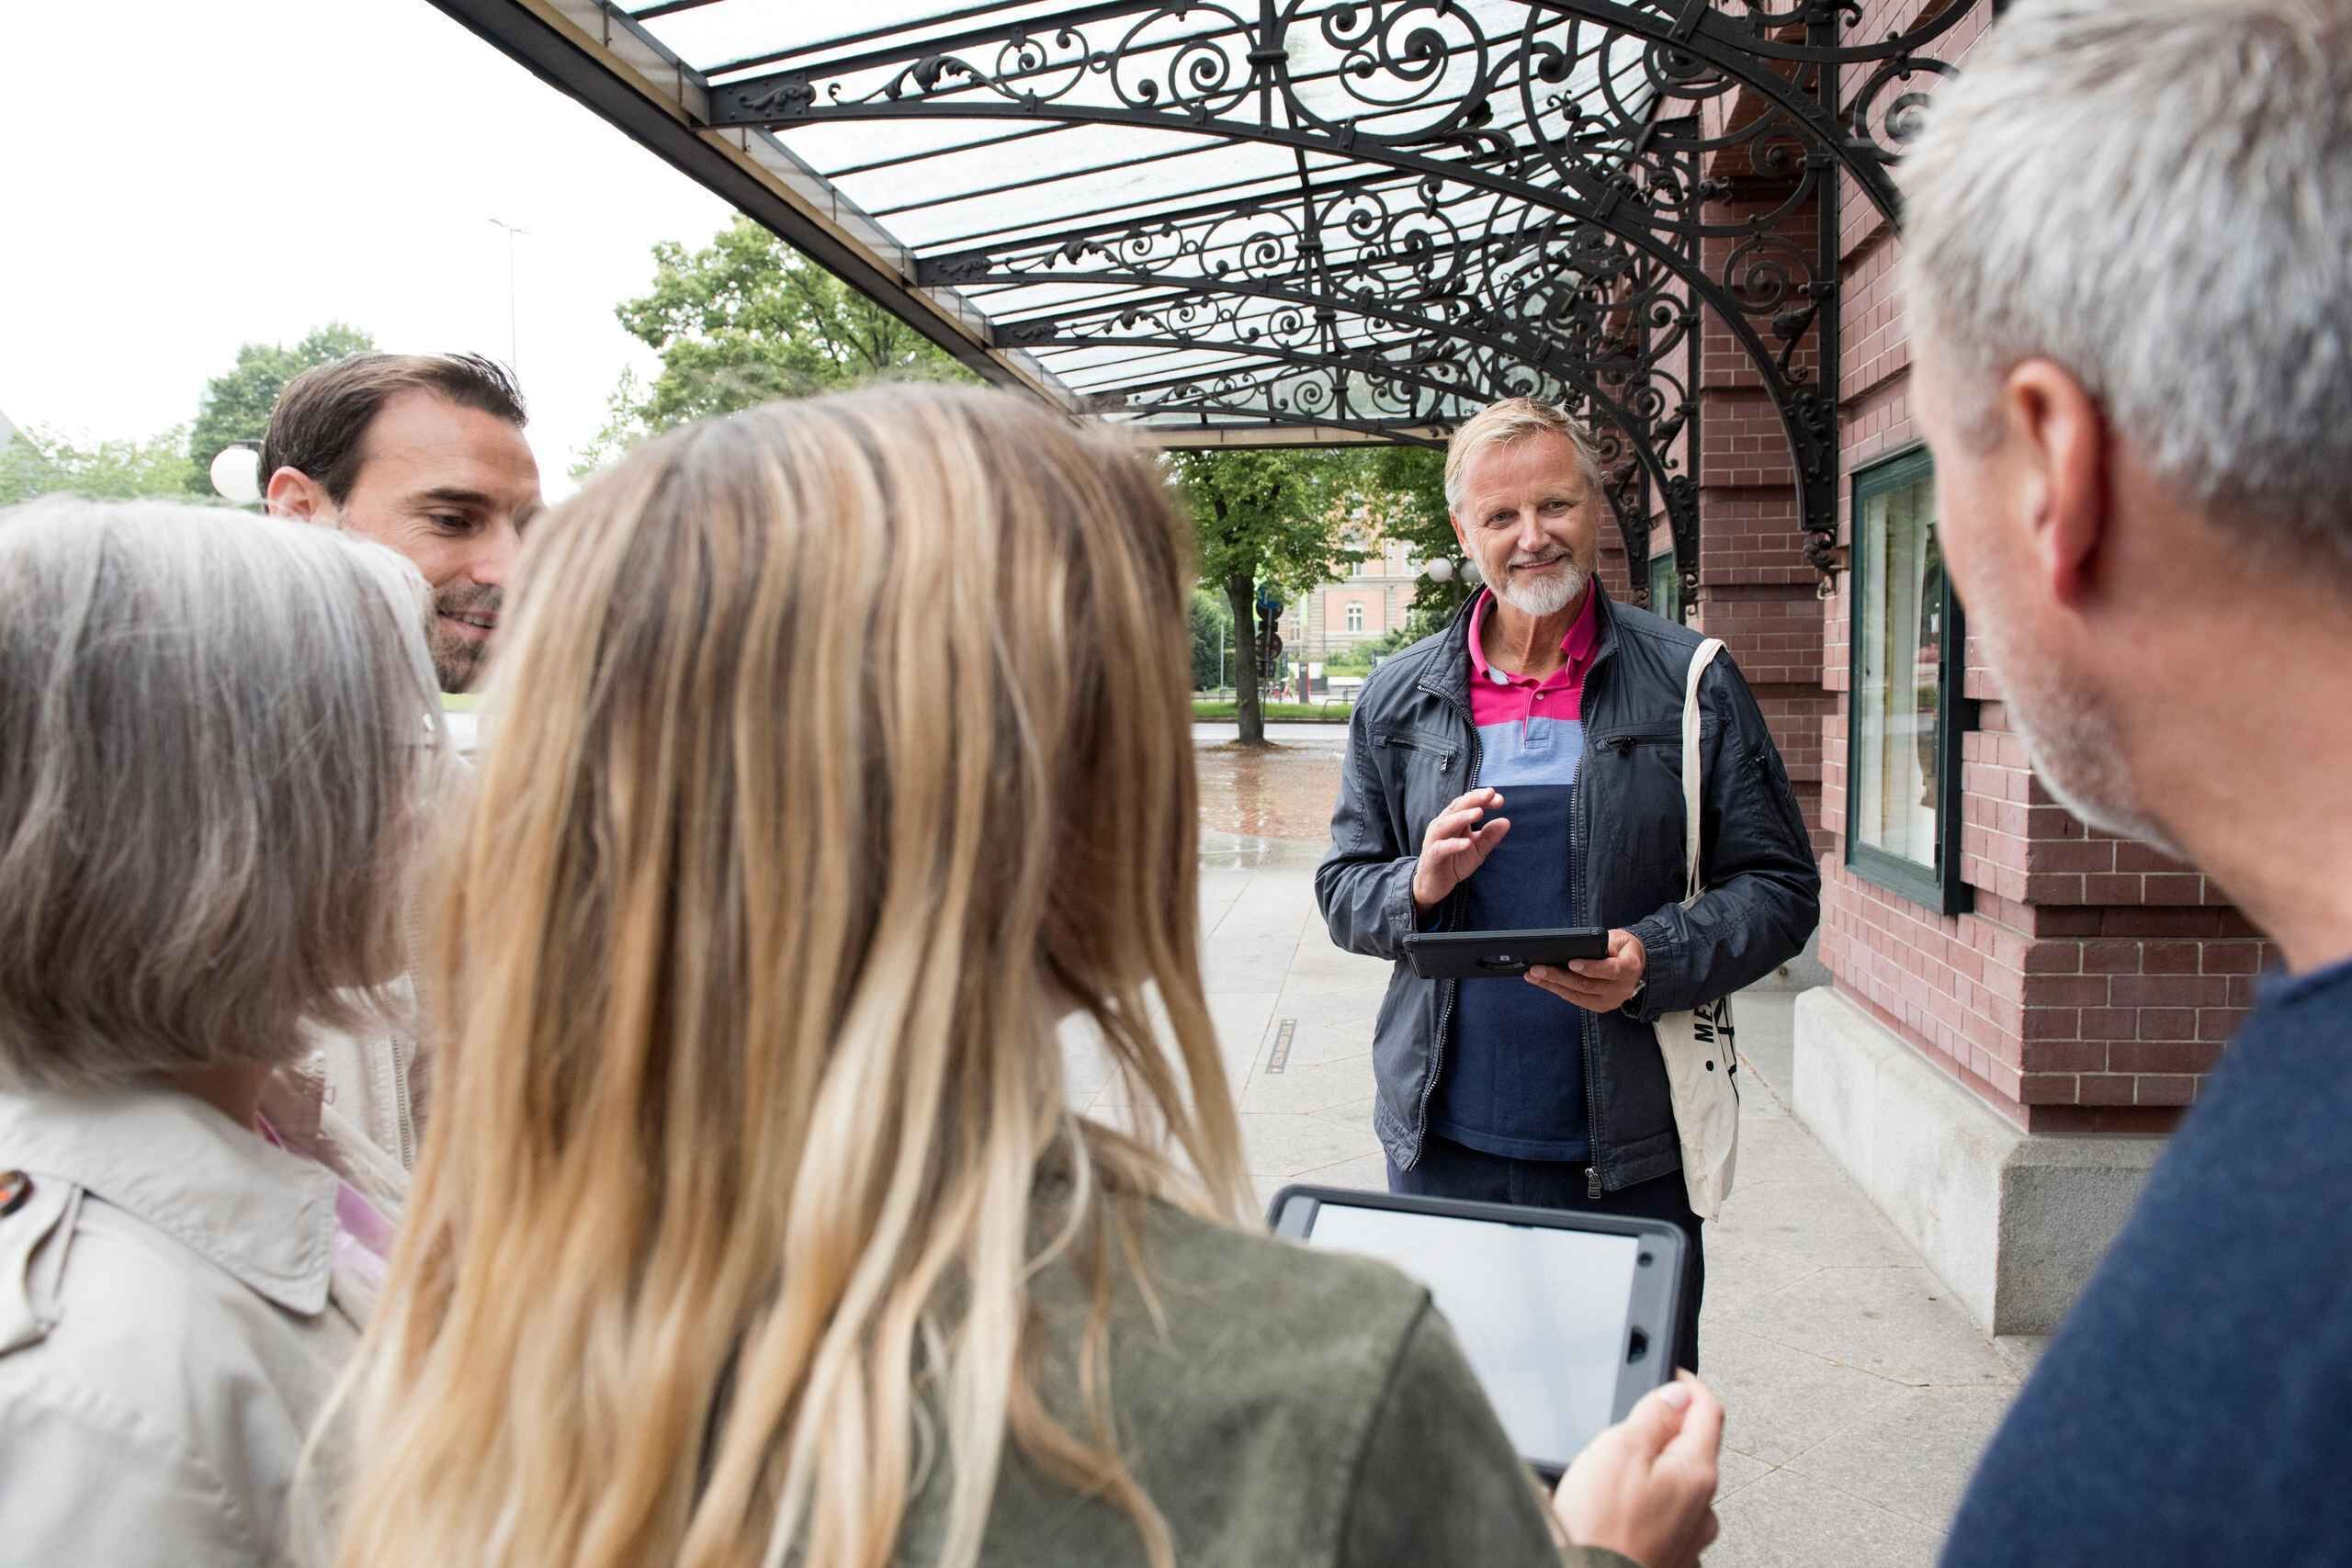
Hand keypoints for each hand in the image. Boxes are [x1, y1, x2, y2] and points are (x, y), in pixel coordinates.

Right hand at [1412, 788, 1510, 910]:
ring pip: (1446, 824)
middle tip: (1490, 794)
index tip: (1500, 799)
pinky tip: (1467, 842)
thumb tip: (1506, 821)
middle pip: (1456, 808)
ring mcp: (1434, 840)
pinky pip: (1441, 848)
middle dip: (1473, 800)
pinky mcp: (1431, 857)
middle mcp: (1442, 826)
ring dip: (1462, 817)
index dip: (1482, 798)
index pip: (1466, 803)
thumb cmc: (1454, 862)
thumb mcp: (1477, 849)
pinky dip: (1453, 844)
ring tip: (1479, 812)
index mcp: (1452, 821)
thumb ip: (1489, 836)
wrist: (1434, 885)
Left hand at [1526, 929, 1645, 1011]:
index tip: (1571, 963)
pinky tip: (1541, 982)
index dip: (1590, 968)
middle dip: (1559, 976)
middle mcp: (1621, 988)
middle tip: (1537, 969)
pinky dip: (1557, 990)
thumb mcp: (1618, 939)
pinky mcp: (1600, 1006)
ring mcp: (1611, 1000)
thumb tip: (1574, 948)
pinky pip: (1576, 999)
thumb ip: (1602, 944)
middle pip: (1587, 985)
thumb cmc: (1622, 947)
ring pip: (1577, 994)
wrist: (1635, 964)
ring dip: (1552, 985)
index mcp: (1630, 968)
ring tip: (1532, 975)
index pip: (1610, 970)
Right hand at [1553, 1374, 1722, 1567]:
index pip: (1709, 1410)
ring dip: (1659, 1471)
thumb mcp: (1619, 1449)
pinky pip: (1669, 1518)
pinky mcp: (1673, 1556)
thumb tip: (1676, 1393)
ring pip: (1681, 1486)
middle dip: (1668, 1430)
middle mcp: (1704, 1506)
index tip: (1671, 1375)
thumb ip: (1653, 1415)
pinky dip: (1651, 1505)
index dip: (1688, 1385)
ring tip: (1620, 1476)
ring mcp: (1690, 1536)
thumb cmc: (1602, 1526)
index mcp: (1697, 1471)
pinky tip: (1623, 1510)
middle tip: (1631, 1425)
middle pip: (1695, 1449)